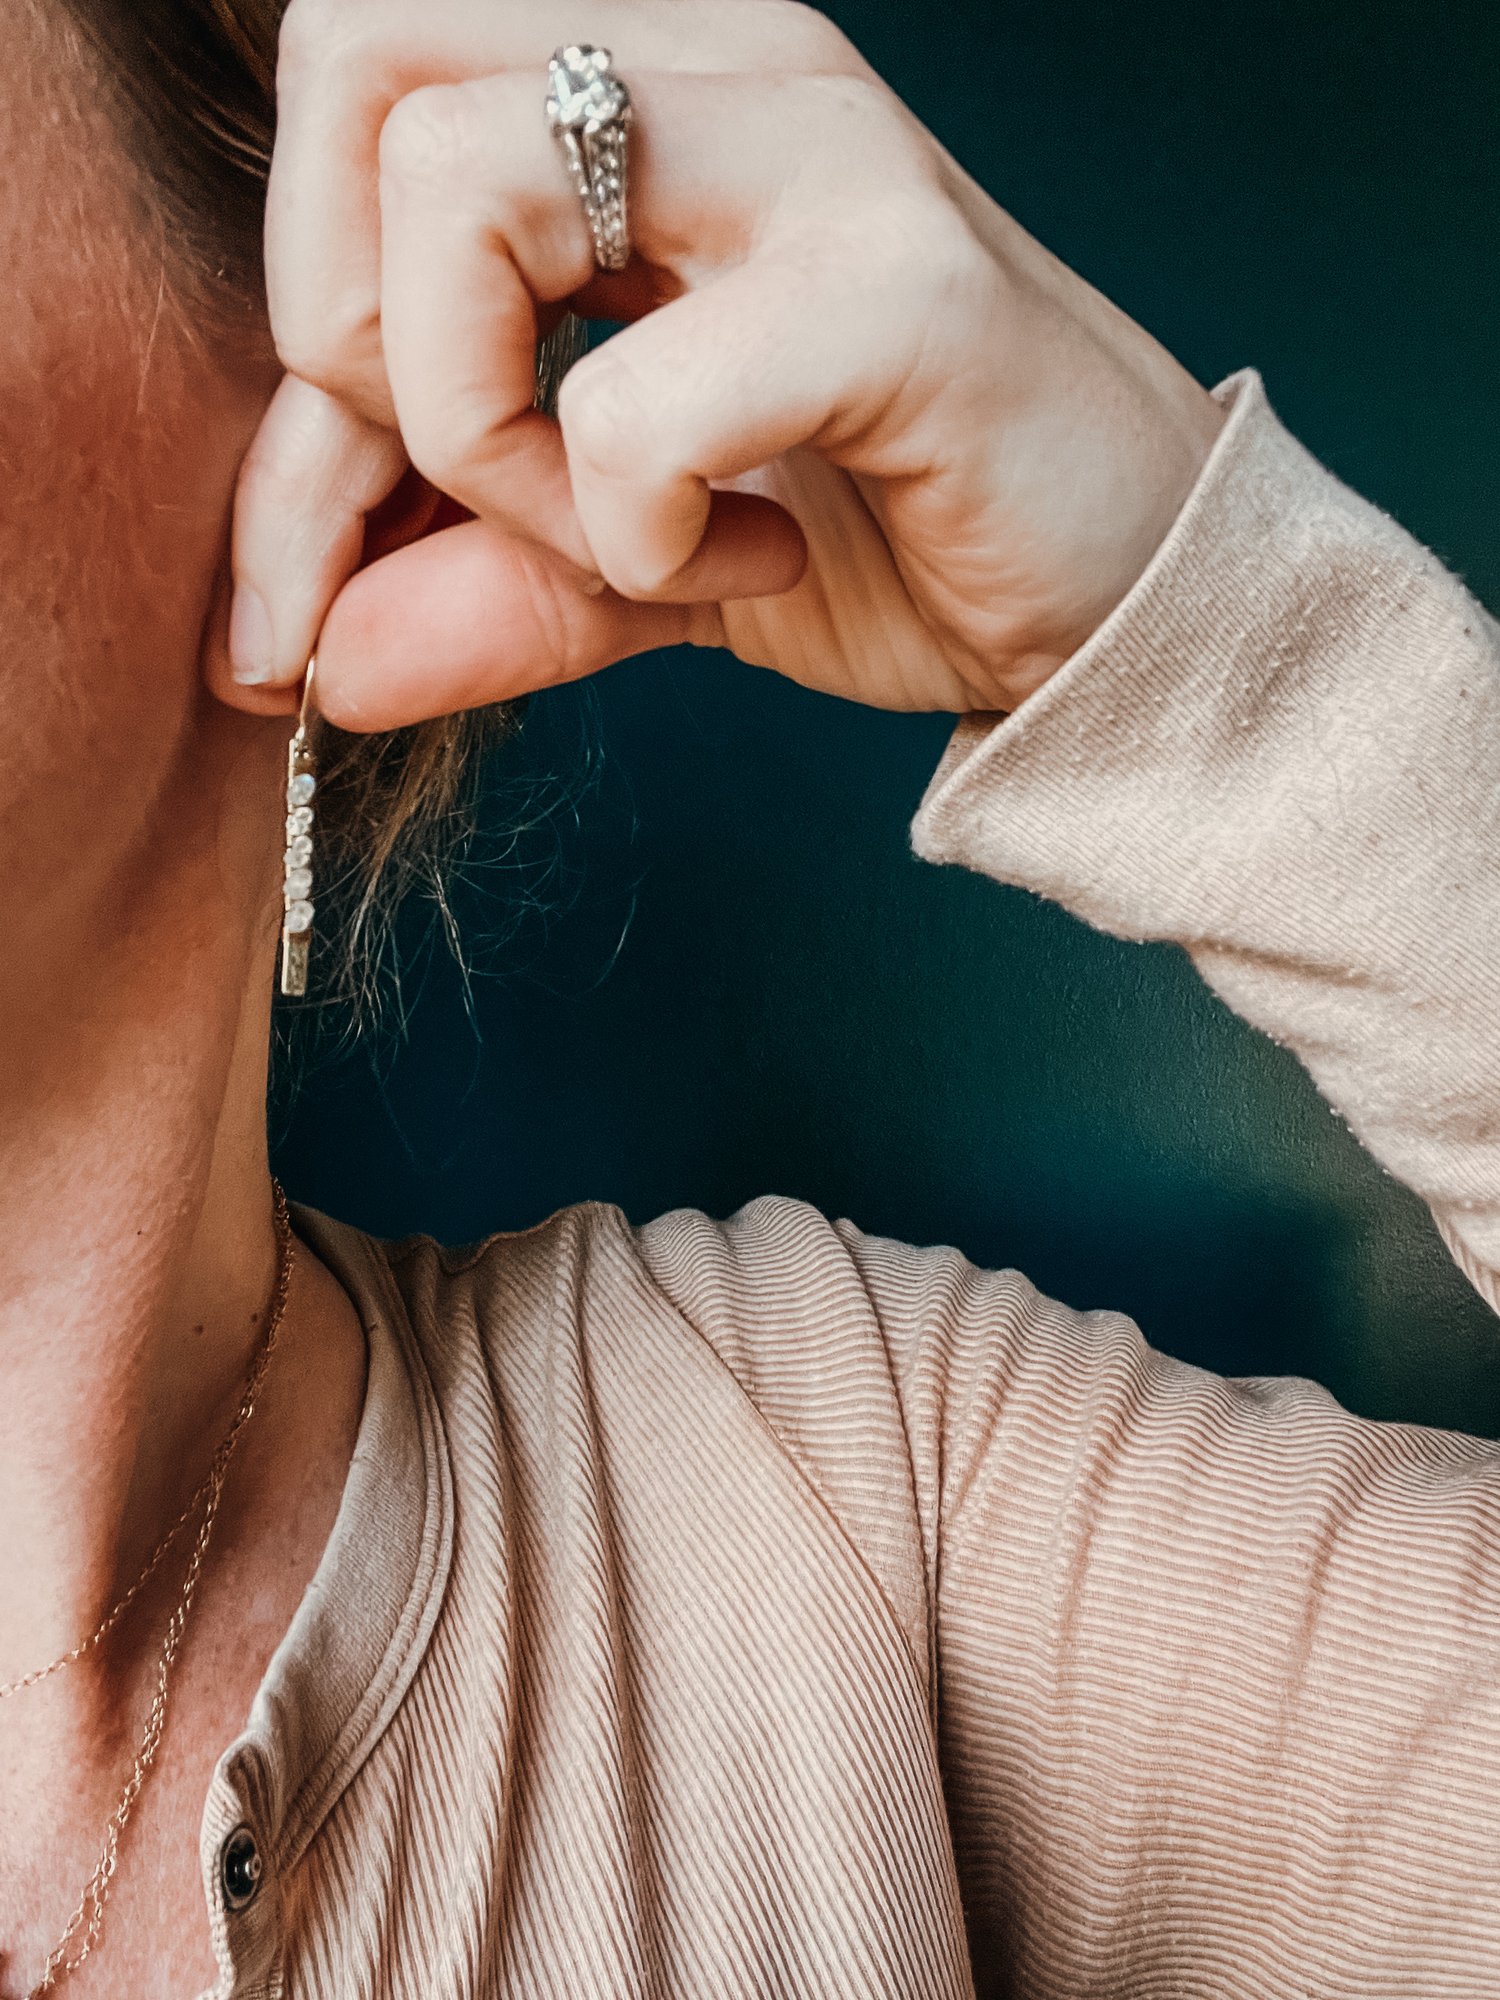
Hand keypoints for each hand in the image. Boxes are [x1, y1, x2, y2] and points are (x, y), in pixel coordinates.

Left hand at [214, 0, 1224, 729]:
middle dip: (350, 351)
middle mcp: (718, 60)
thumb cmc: (892, 536)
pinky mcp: (896, 289)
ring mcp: (814, 149)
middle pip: (354, 66)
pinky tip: (748, 566)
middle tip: (490, 500)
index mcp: (641, 84)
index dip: (285, 387)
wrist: (1122, 601)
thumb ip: (478, 581)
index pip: (345, 121)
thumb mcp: (634, 566)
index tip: (303, 593)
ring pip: (458, 185)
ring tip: (631, 540)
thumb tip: (312, 660)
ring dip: (489, 436)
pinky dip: (637, 534)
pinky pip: (634, 402)